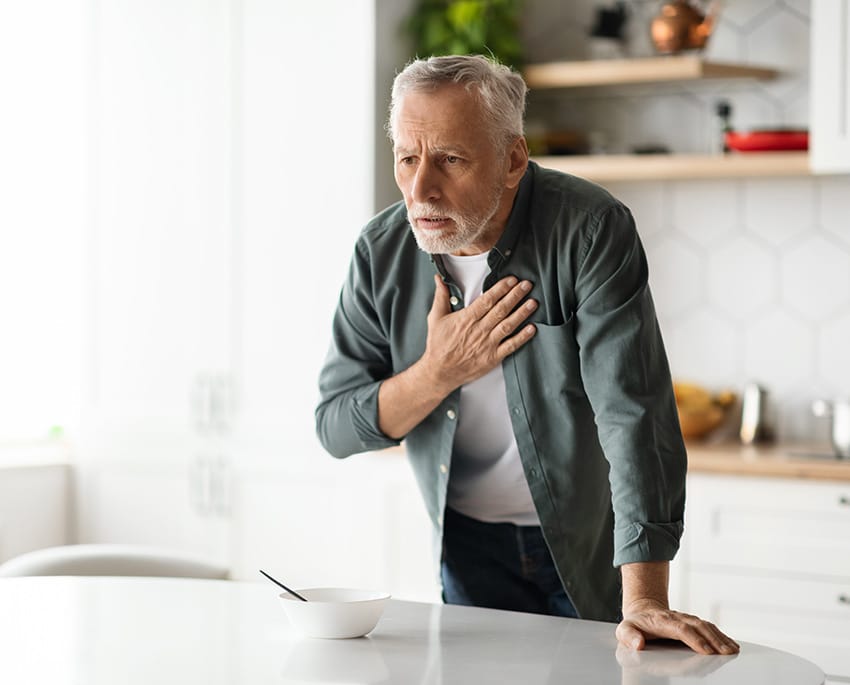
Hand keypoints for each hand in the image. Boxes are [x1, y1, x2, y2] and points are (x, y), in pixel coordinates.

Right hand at [422, 274, 536, 392]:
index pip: (487, 300)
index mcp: (466, 319)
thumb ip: (441, 297)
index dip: (501, 288)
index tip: (512, 280)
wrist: (439, 372)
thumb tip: (438, 279)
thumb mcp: (435, 318)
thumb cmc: (438, 346)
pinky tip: (531, 328)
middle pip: (501, 309)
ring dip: (522, 313)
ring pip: (508, 325)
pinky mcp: (492, 357)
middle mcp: (479, 330)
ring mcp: (487, 344)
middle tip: (527, 285)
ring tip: (533, 302)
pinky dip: (522, 337)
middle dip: (515, 295)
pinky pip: (510, 346)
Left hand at [616, 598, 739, 655]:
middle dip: (714, 639)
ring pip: (706, 626)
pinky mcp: (693, 622)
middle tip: (727, 653)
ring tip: (733, 650)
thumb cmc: (635, 623)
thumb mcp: (624, 629)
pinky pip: (709, 627)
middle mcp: (677, 617)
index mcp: (662, 621)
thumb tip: (638, 644)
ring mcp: (687, 619)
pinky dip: (722, 635)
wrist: (642, 609)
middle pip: (698, 627)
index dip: (694, 639)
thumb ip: (629, 636)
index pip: (681, 629)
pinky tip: (732, 644)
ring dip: (720, 638)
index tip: (706, 650)